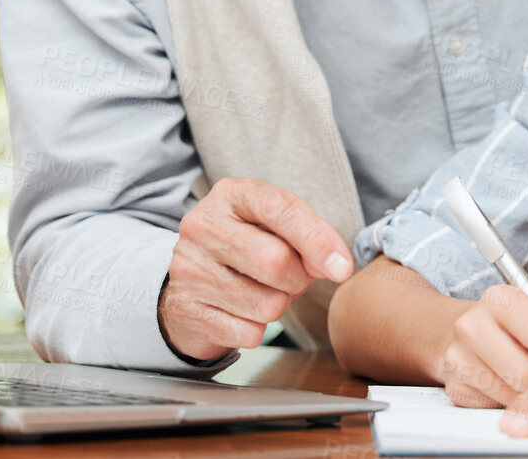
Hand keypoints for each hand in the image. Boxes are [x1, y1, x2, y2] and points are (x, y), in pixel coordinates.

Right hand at [158, 177, 353, 361]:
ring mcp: (188, 269)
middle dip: (299, 279)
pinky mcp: (185, 310)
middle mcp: (202, 226)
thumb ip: (310, 236)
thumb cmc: (248, 247)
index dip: (317, 239)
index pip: (280, 208)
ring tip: (264, 292)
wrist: (190, 283)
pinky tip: (242, 313)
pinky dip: (257, 329)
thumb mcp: (274, 226)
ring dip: (280, 306)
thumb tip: (337, 266)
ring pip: (267, 305)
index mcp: (230, 195)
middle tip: (293, 278)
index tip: (343, 267)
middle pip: (276, 261)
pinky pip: (249, 333)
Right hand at [439, 284, 527, 408]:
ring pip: (513, 396)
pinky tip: (516, 391)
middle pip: (527, 373)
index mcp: (500, 299)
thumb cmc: (515, 329)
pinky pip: (497, 409)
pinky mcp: (456, 388)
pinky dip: (515, 406)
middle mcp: (472, 324)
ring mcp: (458, 358)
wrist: (462, 334)